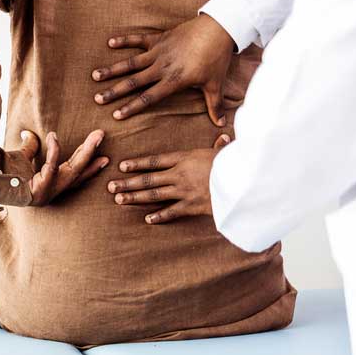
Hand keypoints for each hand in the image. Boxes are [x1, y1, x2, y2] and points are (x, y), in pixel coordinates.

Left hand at [9, 129, 109, 205]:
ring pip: (71, 170)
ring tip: (96, 136)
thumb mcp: (20, 159)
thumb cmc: (1, 175)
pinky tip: (54, 137)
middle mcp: (51, 192)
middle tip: (102, 136)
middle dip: (91, 154)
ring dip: (85, 152)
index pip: (73, 177)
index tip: (104, 158)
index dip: (89, 168)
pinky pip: (50, 168)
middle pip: (77, 171)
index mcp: (49, 187)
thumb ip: (29, 148)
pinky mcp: (39, 190)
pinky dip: (53, 152)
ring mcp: (46, 192)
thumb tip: (29, 134)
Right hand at [92, 13, 234, 125]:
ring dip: (112, 69)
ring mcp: (158, 52)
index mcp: (173, 81)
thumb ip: (214, 105)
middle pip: (133, 82)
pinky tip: (110, 43)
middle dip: (114, 91)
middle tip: (98, 98)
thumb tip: (221, 124)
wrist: (219, 29)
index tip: (116, 115)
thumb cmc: (216, 59)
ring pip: (130, 63)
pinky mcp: (159, 38)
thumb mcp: (215, 84)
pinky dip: (124, 40)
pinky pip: (138, 39)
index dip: (131, 107)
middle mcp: (161, 67)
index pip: (148, 97)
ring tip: (95, 75)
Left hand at [107, 134, 230, 223]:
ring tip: (119, 199)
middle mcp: (180, 174)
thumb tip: (223, 135)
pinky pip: (172, 212)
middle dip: (127, 182)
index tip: (122, 166)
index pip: (155, 160)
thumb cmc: (236, 162)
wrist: (245, 181)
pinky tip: (147, 219)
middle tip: (110, 186)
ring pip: (153, 195)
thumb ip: (219, 146)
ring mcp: (184, 191)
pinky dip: (160, 216)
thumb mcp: (225, 151)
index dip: (137, 164)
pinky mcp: (192, 206)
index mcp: (185, 158)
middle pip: (148, 179)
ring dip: (135, 197)